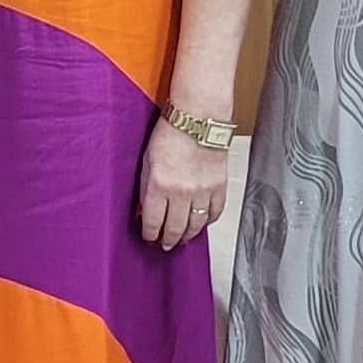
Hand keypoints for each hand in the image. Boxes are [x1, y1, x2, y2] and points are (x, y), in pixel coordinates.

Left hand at [137, 119, 235, 248]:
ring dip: (187, 235)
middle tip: (166, 244)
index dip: (150, 234)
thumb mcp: (146, 161)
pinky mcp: (219, 187)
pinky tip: (201, 223)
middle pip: (174, 229)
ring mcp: (203, 191)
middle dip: (168, 240)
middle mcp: (181, 192)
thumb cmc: (169, 134)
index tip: (149, 238)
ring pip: (195, 226)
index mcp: (159, 185)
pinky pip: (214, 213)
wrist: (198, 118)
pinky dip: (207, 222)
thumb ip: (145, 189)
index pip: (152, 222)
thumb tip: (143, 211)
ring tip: (182, 238)